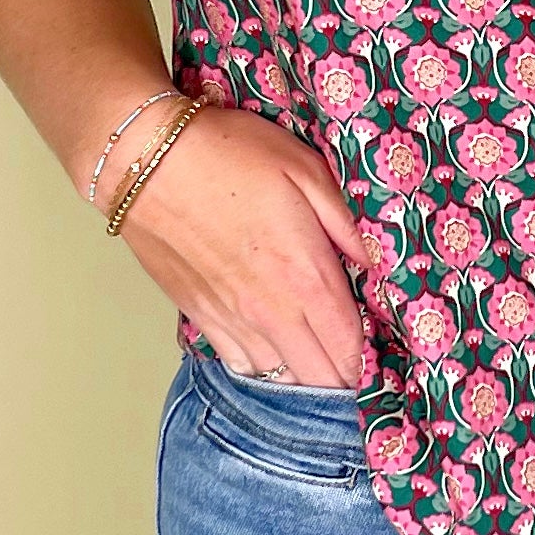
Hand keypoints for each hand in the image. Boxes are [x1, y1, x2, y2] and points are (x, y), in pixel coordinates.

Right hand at [115, 106, 372, 388]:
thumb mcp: (305, 169)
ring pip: (279, 379)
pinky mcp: (199, 316)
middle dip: (345, 380)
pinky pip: (241, 364)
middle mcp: (271, 311)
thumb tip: (377, 263)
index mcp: (306, 276)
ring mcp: (231, 319)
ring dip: (305, 379)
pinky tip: (277, 355)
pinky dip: (265, 369)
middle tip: (362, 370)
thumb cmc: (230, 154)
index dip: (374, 364)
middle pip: (319, 377)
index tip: (389, 362)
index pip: (351, 348)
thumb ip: (346, 223)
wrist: (146, 161)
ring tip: (323, 367)